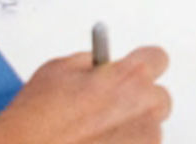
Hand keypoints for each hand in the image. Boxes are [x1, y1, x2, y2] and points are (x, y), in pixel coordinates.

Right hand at [0, 46, 171, 143]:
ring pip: (149, 131)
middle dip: (137, 102)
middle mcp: (144, 107)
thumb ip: (90, 63)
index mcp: (130, 77)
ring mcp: (145, 140)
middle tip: (108, 111)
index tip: (132, 73)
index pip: (157, 59)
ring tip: (94, 137)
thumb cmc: (37, 118)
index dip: (141, 65)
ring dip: (130, 132)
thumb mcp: (59, 69)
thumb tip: (100, 64)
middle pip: (158, 98)